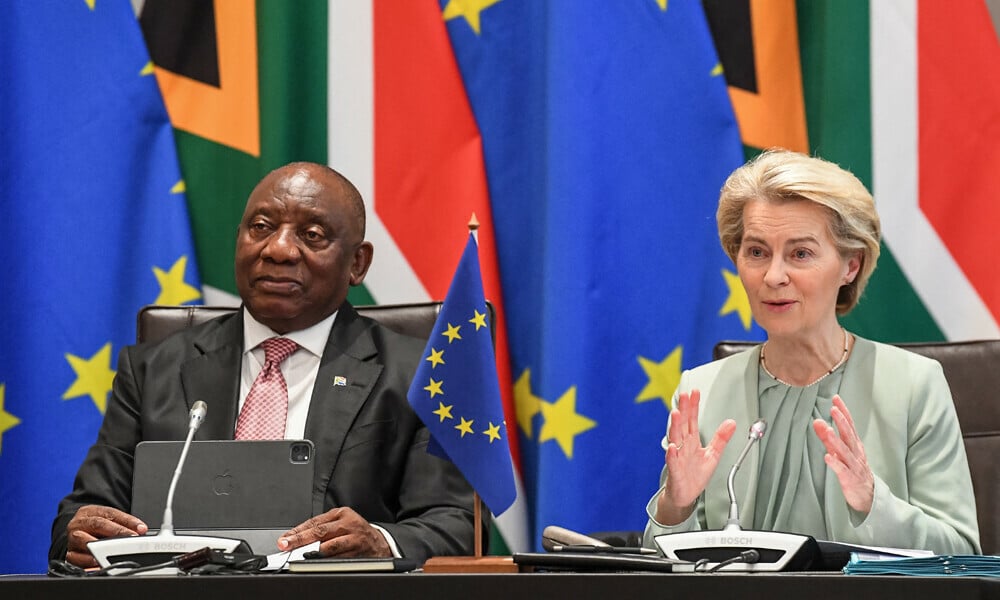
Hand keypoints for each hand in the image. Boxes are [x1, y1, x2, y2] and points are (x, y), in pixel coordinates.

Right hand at [65, 505, 146, 567]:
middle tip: (131, 540)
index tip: (141, 529)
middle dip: (117, 532)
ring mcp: (72, 539)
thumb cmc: (95, 525)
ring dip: (102, 548)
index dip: (127, 521)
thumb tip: (141, 530)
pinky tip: (98, 564)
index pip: (110, 514)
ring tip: (113, 552)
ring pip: (86, 541)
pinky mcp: (69, 554)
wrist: (76, 532)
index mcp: (90, 511)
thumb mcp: (107, 519)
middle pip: (98, 525)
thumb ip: (124, 523)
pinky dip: (88, 562)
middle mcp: (79, 523)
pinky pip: (76, 559)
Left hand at [278, 507, 391, 556]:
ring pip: (330, 546)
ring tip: (299, 554)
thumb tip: (297, 538)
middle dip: (301, 539)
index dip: (298, 531)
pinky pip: (339, 558)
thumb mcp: (342, 523)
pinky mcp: (358, 552)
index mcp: (342, 513)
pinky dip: (326, 561)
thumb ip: (323, 527)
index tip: (285, 539)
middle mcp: (348, 524)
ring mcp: (355, 538)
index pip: (315, 522)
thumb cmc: (356, 533)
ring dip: (313, 552)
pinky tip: (316, 562)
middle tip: (286, 545)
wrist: (380, 543)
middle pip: (320, 532)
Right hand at [655, 389, 735, 524]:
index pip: (692, 420)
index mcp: (691, 441)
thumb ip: (721, 438)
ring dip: (675, 426)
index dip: (694, 406)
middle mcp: (683, 446)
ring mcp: (677, 457)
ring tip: (677, 413)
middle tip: (685, 394)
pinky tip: (671, 447)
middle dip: (684, 409)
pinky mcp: (675, 471)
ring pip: (675, 439)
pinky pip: (672, 462)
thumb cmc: (695, 475)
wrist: (685, 495)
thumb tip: (731, 422)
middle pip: (683, 425)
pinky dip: (671, 454)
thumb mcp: (713, 455)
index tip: (695, 392)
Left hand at [813, 394, 874, 513]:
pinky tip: (827, 457)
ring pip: (845, 452)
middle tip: (834, 409)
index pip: (849, 425)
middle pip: (849, 435)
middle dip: (842, 421)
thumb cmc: (853, 470)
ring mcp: (854, 465)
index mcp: (854, 444)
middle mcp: (855, 453)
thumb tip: (817, 421)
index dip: (843, 411)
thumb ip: (827, 437)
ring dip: (836, 440)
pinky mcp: (850, 478)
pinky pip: (842, 470)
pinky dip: (835, 463)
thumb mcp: (840, 451)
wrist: (868, 496)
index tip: (836, 398)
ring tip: (828, 430)